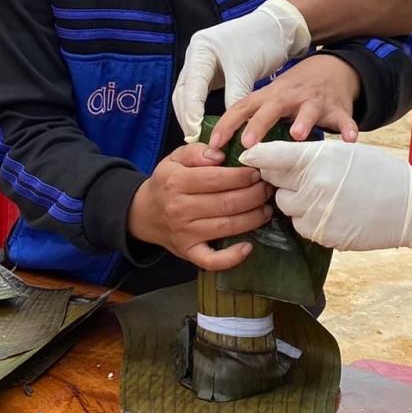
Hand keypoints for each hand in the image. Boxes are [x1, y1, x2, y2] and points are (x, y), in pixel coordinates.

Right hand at [127, 144, 273, 269]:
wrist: (144, 213)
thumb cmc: (166, 183)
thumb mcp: (175, 158)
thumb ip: (196, 152)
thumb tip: (220, 155)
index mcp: (176, 182)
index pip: (216, 179)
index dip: (241, 176)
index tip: (257, 172)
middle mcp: (180, 209)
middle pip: (226, 203)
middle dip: (253, 195)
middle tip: (267, 189)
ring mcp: (185, 234)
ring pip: (226, 227)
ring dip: (253, 218)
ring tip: (266, 208)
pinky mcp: (189, 253)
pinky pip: (212, 260)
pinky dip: (232, 258)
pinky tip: (248, 247)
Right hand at [173, 0, 311, 139]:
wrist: (275, 28)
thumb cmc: (261, 42)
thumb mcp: (246, 69)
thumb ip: (235, 95)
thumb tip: (230, 125)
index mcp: (200, 49)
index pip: (191, 86)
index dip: (192, 111)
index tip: (195, 132)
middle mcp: (195, 56)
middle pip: (183, 92)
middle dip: (187, 117)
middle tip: (195, 140)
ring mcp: (200, 64)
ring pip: (188, 96)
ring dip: (191, 116)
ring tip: (199, 138)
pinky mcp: (209, 73)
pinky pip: (199, 96)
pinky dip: (200, 111)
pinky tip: (206, 126)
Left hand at [209, 54, 361, 150]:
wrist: (332, 69)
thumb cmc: (294, 92)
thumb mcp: (271, 98)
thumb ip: (253, 118)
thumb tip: (224, 147)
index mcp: (270, 96)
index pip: (242, 107)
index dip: (227, 125)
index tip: (212, 145)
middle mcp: (290, 97)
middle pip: (271, 108)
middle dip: (259, 125)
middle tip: (248, 144)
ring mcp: (315, 101)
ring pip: (308, 111)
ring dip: (303, 122)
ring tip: (297, 136)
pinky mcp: (338, 108)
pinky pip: (343, 118)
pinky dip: (347, 128)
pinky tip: (349, 141)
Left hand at [240, 140, 411, 253]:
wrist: (407, 206)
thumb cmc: (377, 172)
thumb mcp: (344, 153)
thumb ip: (310, 157)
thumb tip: (279, 161)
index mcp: (317, 159)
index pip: (272, 155)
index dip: (256, 155)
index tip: (246, 156)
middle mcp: (312, 186)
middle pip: (274, 183)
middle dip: (281, 179)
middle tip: (298, 177)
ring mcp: (316, 214)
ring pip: (285, 207)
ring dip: (294, 201)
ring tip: (320, 195)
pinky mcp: (322, 235)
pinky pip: (301, 226)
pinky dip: (308, 219)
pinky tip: (329, 212)